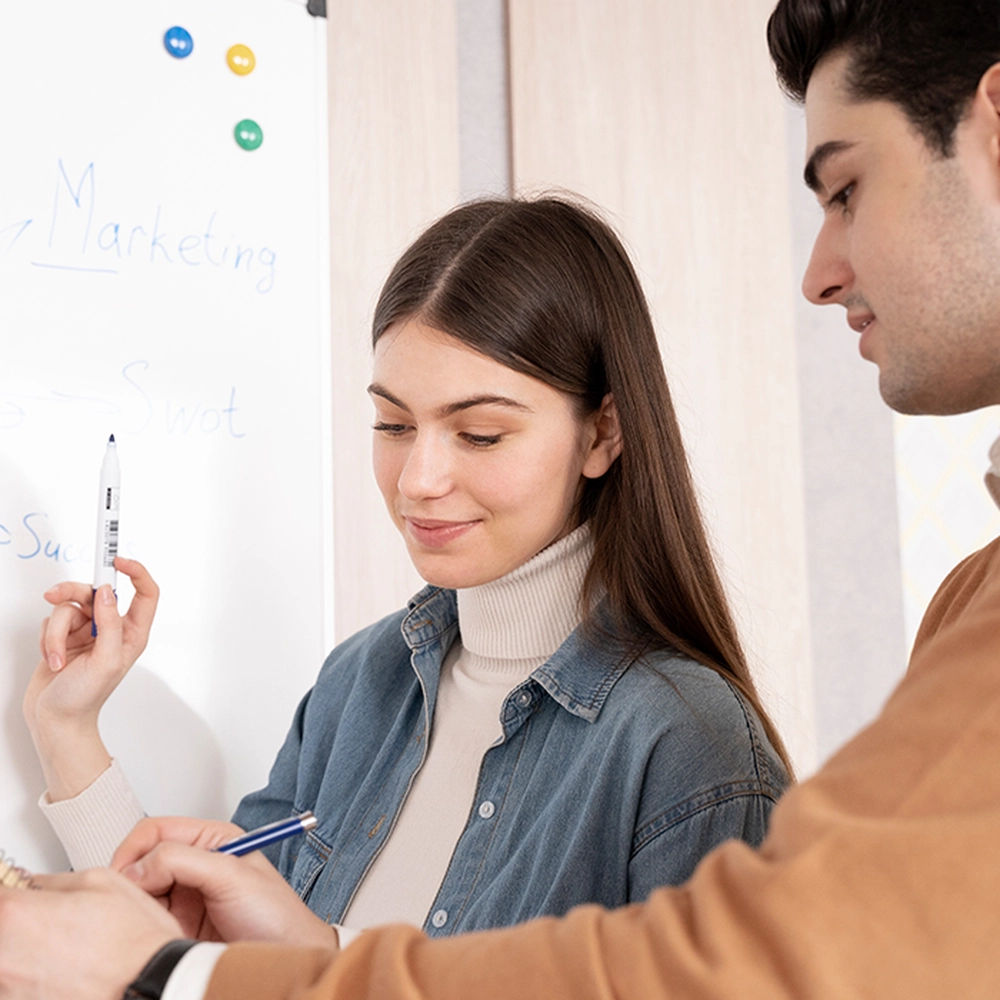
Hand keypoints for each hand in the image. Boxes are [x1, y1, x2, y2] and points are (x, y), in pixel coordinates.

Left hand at [0, 868, 181, 999]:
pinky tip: (62, 971)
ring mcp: (7, 990)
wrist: (152, 985)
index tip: (17, 888)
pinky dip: (32, 978)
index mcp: (17, 914)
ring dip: (23, 953)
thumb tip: (33, 883)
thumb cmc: (133, 940)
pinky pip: (15, 986)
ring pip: (6, 961)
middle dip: (17, 921)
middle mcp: (2, 955)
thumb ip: (54, 880)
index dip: (9, 888)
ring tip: (60, 950)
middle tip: (47, 920)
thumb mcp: (101, 881)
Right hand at [24, 558, 158, 799]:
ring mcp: (87, 631)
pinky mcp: (64, 636)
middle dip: (73, 593)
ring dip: (56, 631)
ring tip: (56, 656)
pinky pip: (53, 620)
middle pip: (96, 591)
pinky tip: (52, 659)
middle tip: (54, 595)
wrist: (55, 720)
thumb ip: (109, 624)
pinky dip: (48, 638)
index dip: (136, 572)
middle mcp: (112, 629)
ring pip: (69, 606)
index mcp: (132, 633)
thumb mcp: (105, 661)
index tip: (117, 560)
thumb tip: (107, 592)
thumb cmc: (85, 698)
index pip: (145, 593)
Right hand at [114, 816, 337, 947]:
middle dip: (130, 880)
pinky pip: (144, 921)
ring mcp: (184, 898)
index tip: (124, 875)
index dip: (134, 849)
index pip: (157, 830)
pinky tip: (150, 938)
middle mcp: (195, 865)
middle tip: (129, 903)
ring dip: (133, 906)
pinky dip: (139, 927)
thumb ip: (184, 861)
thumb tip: (139, 865)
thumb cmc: (276, 916)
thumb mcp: (232, 876)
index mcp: (211, 840)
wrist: (287, 959)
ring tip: (143, 923)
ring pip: (139, 893)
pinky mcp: (177, 927)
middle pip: (142, 861)